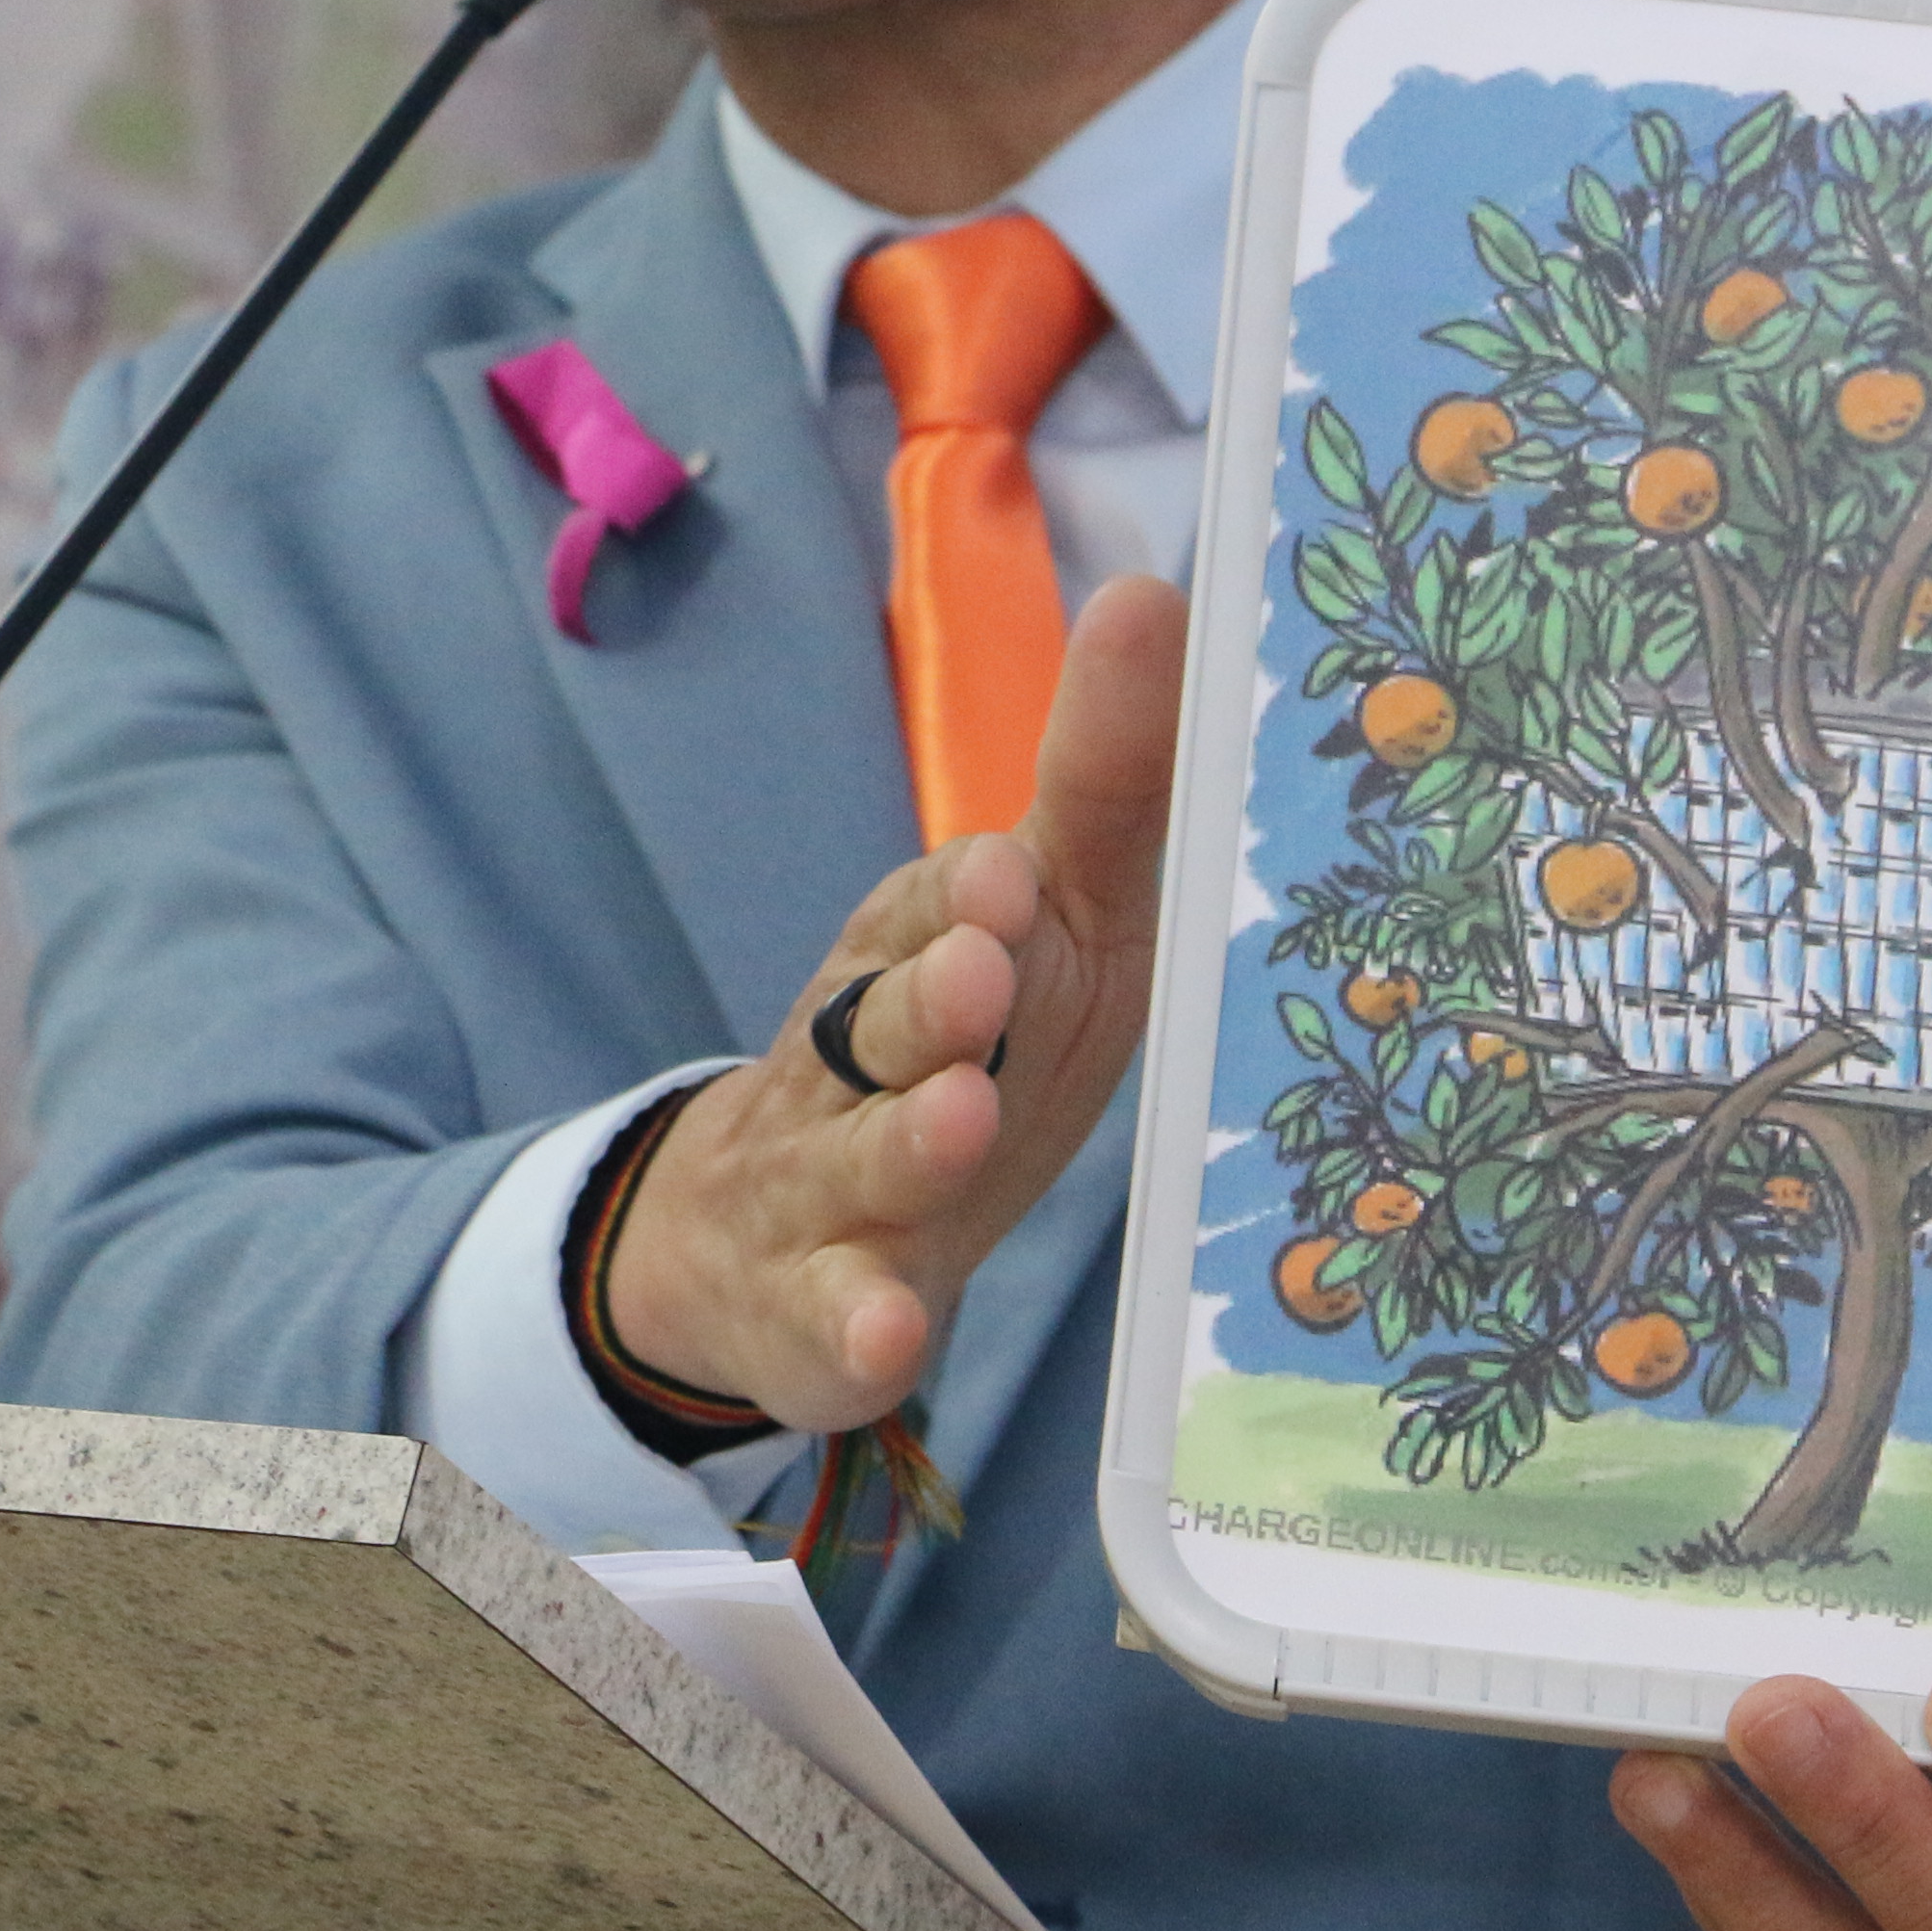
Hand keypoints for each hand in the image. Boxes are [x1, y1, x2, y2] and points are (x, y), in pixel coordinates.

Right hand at [602, 576, 1181, 1428]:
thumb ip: (1100, 785)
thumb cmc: (964, 1051)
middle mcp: (860, 1060)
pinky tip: (887, 1338)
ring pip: (860, 1161)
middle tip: (984, 967)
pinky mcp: (817, 1317)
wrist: (767, 1238)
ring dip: (906, 1139)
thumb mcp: (1052, 921)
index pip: (936, 909)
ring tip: (954, 1117)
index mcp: (920, 954)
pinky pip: (833, 1330)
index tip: (1009, 876)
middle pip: (884, 1023)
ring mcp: (829, 1191)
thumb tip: (1164, 592)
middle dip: (929, 994)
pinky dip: (856, 1335)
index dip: (967, 900)